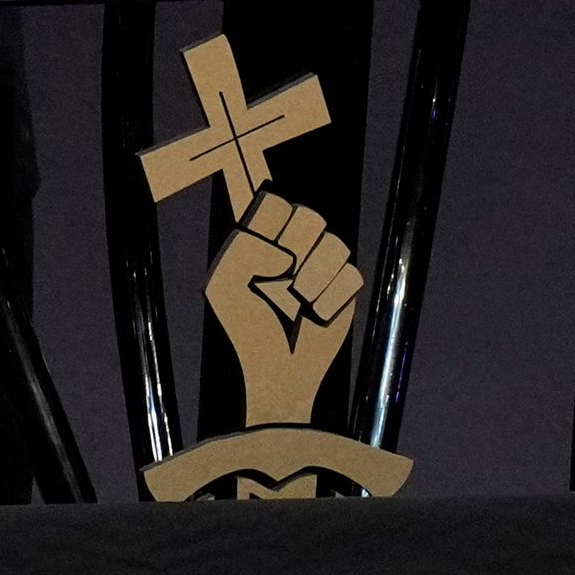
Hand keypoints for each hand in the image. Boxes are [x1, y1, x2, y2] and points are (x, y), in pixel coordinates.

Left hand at [205, 191, 364, 424]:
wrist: (278, 372)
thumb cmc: (247, 329)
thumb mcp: (224, 287)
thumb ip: (242, 250)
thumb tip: (286, 253)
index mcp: (262, 238)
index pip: (275, 202)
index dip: (271, 224)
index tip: (260, 257)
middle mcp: (294, 245)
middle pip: (309, 215)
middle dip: (294, 251)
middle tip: (279, 279)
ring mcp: (322, 265)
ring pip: (335, 244)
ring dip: (311, 281)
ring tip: (296, 304)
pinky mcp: (345, 287)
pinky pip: (350, 275)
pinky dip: (329, 300)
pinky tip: (315, 315)